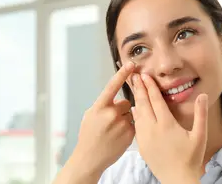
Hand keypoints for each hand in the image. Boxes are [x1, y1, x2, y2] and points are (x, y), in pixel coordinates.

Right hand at [72, 61, 135, 177]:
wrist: (90, 158)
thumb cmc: (88, 135)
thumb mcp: (90, 115)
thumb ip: (103, 104)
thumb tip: (116, 99)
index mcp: (100, 107)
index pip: (112, 86)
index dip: (122, 74)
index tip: (131, 64)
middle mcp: (111, 114)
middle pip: (125, 102)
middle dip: (120, 109)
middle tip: (111, 121)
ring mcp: (122, 124)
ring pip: (130, 113)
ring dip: (125, 118)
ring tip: (114, 130)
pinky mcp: (130, 134)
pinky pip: (134, 124)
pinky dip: (128, 128)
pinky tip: (119, 136)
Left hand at [131, 74, 207, 183]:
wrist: (177, 179)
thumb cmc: (191, 158)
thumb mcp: (199, 135)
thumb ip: (201, 114)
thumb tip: (203, 95)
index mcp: (166, 124)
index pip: (156, 100)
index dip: (150, 86)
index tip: (145, 75)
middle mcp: (153, 128)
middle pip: (143, 104)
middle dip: (139, 88)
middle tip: (134, 76)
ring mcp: (145, 137)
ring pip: (138, 113)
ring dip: (135, 99)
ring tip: (133, 88)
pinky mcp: (141, 145)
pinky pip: (136, 125)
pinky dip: (134, 114)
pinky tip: (134, 108)